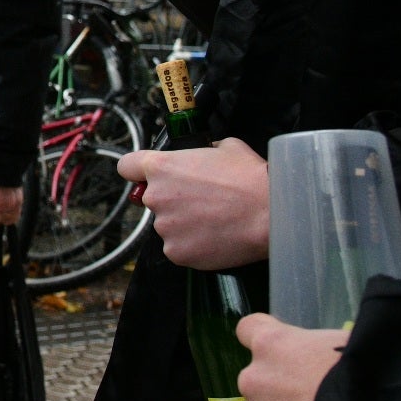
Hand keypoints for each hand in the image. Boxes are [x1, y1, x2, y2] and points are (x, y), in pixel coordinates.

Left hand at [116, 138, 268, 268]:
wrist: (272, 214)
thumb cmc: (251, 179)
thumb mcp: (225, 147)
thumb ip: (202, 151)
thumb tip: (202, 155)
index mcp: (161, 167)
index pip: (127, 167)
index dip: (138, 171)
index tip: (147, 176)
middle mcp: (156, 197)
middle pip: (153, 198)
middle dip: (173, 199)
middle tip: (202, 201)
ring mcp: (165, 228)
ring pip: (168, 224)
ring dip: (184, 223)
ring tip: (215, 220)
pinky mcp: (177, 253)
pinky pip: (179, 247)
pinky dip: (193, 244)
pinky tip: (215, 237)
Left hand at [235, 314, 348, 400]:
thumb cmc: (371, 380)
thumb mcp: (344, 347)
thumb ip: (318, 352)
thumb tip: (322, 361)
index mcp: (273, 344)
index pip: (248, 330)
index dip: (268, 348)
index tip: (282, 359)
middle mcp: (255, 379)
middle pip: (257, 386)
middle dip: (279, 397)